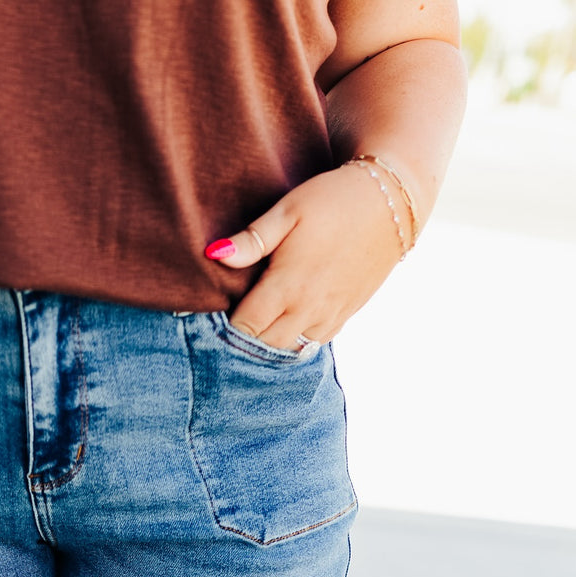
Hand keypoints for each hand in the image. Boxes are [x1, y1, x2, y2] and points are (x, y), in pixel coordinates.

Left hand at [205, 163, 412, 350]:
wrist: (390, 203)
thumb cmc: (332, 200)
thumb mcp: (288, 210)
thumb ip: (252, 240)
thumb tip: (215, 255)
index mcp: (288, 285)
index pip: (245, 327)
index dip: (228, 324)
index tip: (220, 310)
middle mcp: (309, 309)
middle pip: (265, 345)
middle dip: (247, 337)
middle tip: (236, 317)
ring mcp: (330, 316)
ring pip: (290, 349)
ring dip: (272, 341)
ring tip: (260, 321)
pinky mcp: (346, 315)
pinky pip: (314, 343)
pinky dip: (297, 339)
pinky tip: (287, 321)